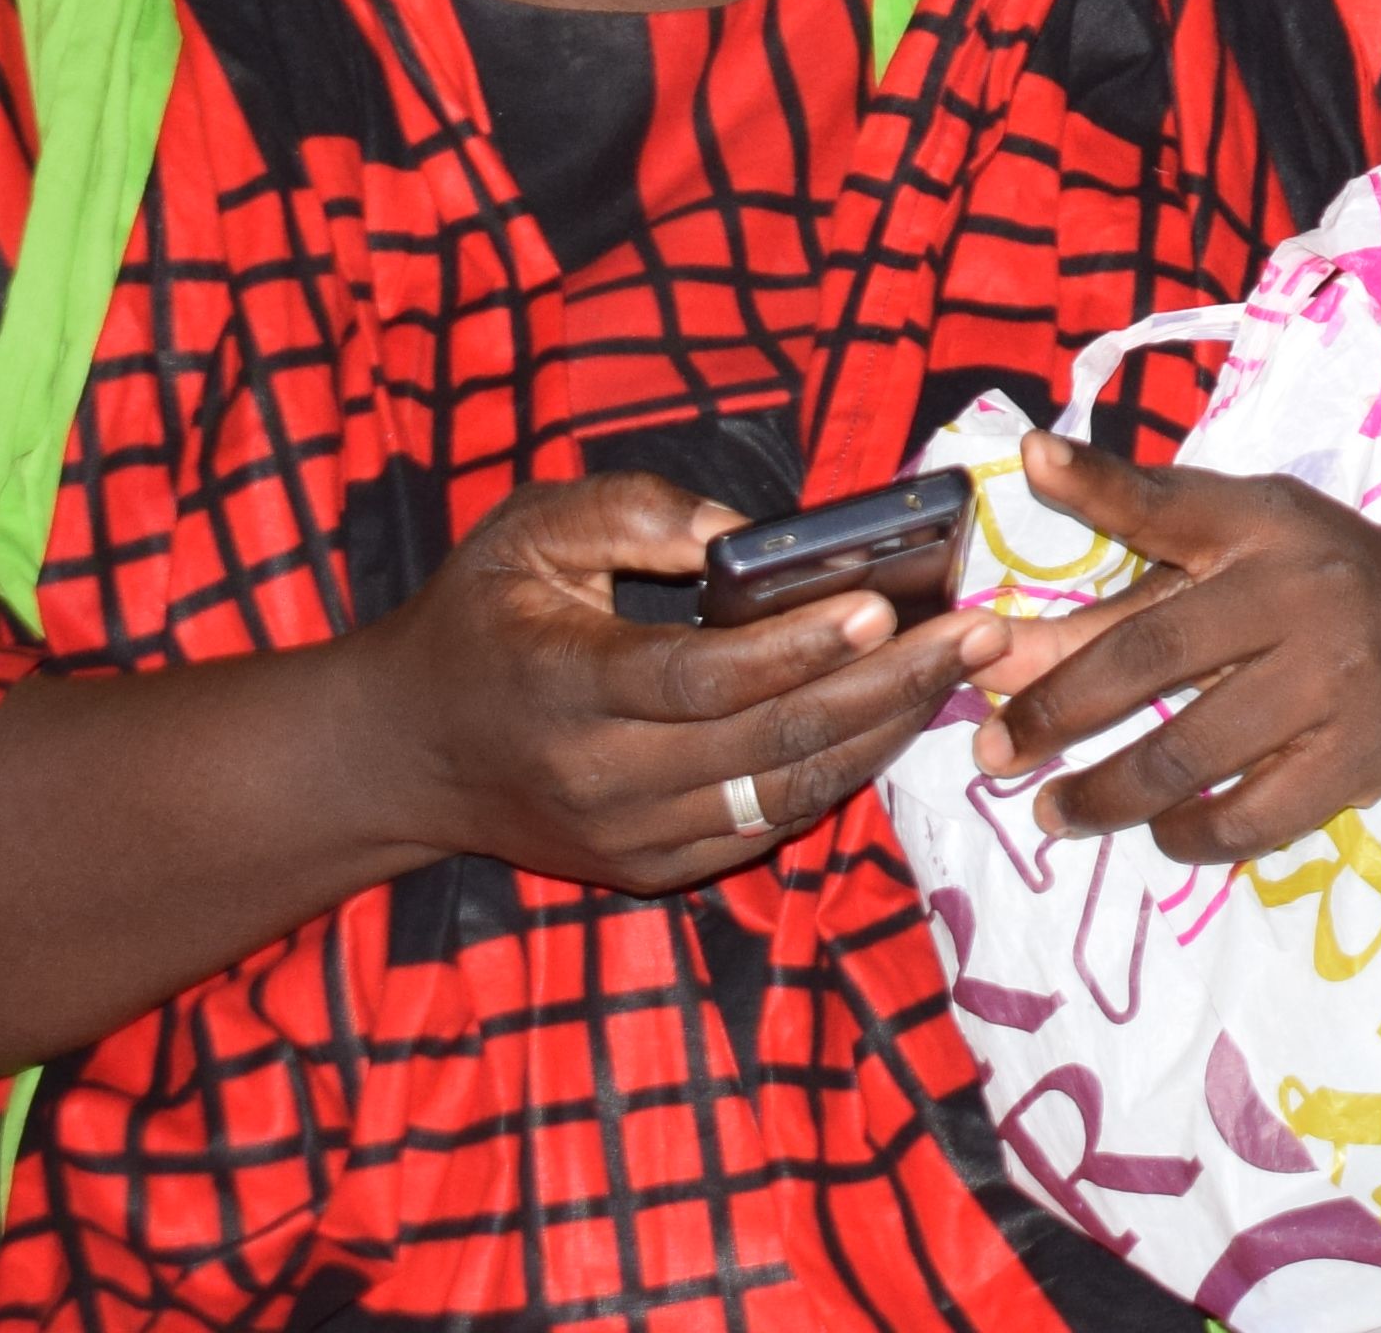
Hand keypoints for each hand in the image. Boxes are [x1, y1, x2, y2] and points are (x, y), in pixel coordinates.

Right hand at [367, 472, 996, 893]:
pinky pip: (767, 828)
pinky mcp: (650, 869)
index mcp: (564, 686)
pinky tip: (896, 718)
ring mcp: (628, 836)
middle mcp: (600, 776)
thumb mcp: (525, 533)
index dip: (795, 648)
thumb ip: (630, 511)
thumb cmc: (477, 621)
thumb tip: (743, 529)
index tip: (879, 608)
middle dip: (887, 684)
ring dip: (884, 731)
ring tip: (963, 669)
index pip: (702, 679)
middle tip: (979, 631)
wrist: (400, 756)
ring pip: (783, 793)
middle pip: (769, 742)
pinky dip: (840, 775)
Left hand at [970, 432, 1380, 865]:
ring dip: (1104, 793)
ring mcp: (1335, 676)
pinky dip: (1187, 833)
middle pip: (1152, 653)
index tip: (1034, 458)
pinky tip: (1160, 830)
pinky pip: (1248, 815)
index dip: (1099, 482)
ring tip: (1054, 809)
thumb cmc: (1316, 592)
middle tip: (994, 749)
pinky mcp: (1358, 756)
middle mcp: (1301, 588)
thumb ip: (1113, 609)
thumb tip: (993, 657)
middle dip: (1056, 709)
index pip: (1171, 502)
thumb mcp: (1230, 568)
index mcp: (1263, 525)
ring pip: (1189, 752)